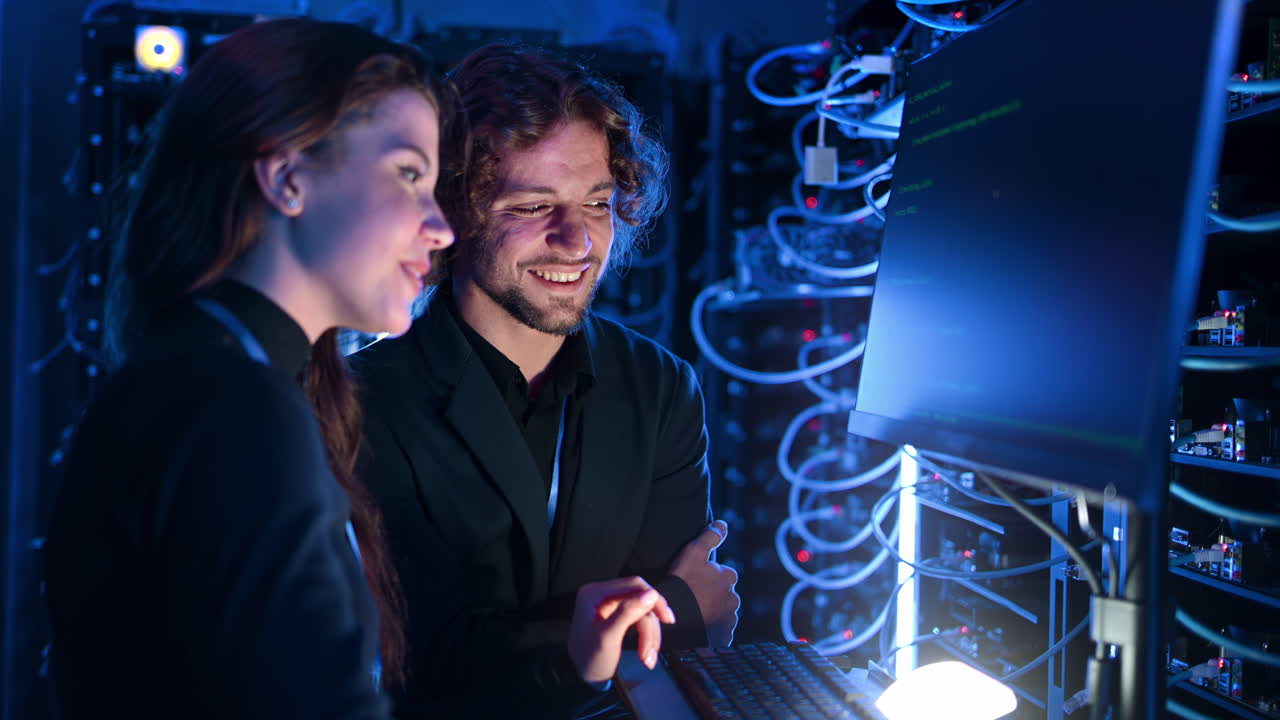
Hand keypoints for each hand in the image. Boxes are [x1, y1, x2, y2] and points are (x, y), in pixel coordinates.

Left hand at [568, 577, 675, 684]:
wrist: (585, 678)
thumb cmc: (590, 660)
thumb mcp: (608, 638)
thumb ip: (628, 613)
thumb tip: (651, 594)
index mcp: (594, 594)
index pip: (633, 585)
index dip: (653, 599)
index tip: (666, 618)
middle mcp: (602, 594)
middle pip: (641, 599)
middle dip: (649, 626)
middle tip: (654, 648)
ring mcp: (610, 605)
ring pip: (643, 612)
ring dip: (649, 636)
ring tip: (647, 659)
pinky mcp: (617, 615)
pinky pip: (640, 619)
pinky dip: (646, 636)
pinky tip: (646, 653)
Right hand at [669, 520, 739, 647]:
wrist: (674, 622)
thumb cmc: (681, 584)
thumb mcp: (692, 554)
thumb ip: (709, 537)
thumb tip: (723, 524)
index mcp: (729, 577)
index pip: (722, 573)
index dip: (706, 576)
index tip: (692, 581)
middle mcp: (734, 598)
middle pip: (723, 593)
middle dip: (711, 595)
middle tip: (690, 597)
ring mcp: (729, 619)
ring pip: (721, 612)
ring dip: (710, 612)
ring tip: (691, 613)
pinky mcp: (724, 637)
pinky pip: (718, 631)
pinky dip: (710, 629)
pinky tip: (696, 627)